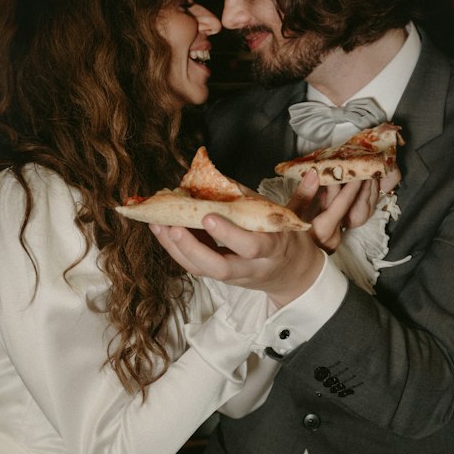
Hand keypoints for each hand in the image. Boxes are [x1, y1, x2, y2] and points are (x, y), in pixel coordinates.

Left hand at [151, 211, 326, 307]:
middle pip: (220, 267)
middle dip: (194, 248)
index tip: (208, 216)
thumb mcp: (287, 216)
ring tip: (159, 223)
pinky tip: (162, 229)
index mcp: (272, 249)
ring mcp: (234, 275)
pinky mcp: (220, 277)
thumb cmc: (287, 238)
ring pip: (202, 270)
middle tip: (174, 227)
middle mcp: (252, 267)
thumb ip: (269, 194)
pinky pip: (195, 267)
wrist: (294, 275)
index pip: (251, 246)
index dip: (229, 233)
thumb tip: (239, 176)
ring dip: (177, 247)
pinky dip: (176, 248)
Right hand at [289, 168, 398, 252]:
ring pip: (344, 210)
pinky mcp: (334, 237)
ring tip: (351, 174)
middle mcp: (334, 234)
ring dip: (347, 192)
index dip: (352, 185)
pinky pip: (340, 216)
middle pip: (345, 204)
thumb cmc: (283, 239)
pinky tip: (338, 189)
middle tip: (355, 166)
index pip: (343, 203)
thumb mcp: (290, 215)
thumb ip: (303, 194)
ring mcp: (336, 237)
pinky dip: (339, 202)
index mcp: (324, 229)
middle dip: (350, 184)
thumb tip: (314, 172)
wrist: (287, 264)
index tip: (358, 169)